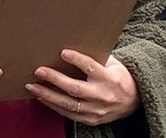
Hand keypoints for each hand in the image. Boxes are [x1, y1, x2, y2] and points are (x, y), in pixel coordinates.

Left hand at [25, 49, 140, 125]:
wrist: (133, 102)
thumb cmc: (119, 77)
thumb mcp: (114, 64)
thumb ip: (97, 58)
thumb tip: (74, 46)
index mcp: (110, 79)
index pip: (91, 68)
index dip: (77, 60)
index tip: (63, 52)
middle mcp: (102, 96)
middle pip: (75, 88)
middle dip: (55, 79)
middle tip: (39, 70)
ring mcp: (96, 110)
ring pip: (68, 104)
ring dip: (48, 95)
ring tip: (33, 87)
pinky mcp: (90, 119)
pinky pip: (69, 114)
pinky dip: (54, 106)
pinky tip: (42, 98)